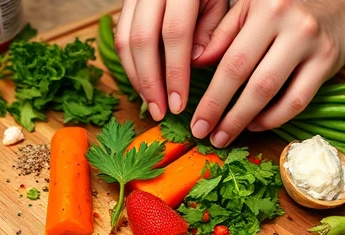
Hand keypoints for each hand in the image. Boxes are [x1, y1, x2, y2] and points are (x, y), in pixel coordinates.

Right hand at [115, 0, 228, 120]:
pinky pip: (121, 36)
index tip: (179, 105)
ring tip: (151, 104)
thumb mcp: (223, 1)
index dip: (175, 73)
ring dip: (136, 78)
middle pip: (142, 40)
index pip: (175, 33)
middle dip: (150, 82)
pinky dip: (130, 65)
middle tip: (160, 113)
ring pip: (125, 39)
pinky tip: (144, 85)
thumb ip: (213, 30)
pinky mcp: (126, 3)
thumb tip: (195, 63)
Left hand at [190, 0, 344, 146]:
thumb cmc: (286, 6)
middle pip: (252, 82)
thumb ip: (223, 34)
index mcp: (266, 8)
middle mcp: (291, 24)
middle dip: (227, 116)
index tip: (197, 122)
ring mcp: (312, 44)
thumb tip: (196, 63)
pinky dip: (274, 118)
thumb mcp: (250, 8)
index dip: (212, 98)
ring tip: (228, 135)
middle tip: (210, 137)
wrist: (340, 0)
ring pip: (274, 93)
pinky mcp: (328, 62)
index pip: (232, 62)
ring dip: (246, 121)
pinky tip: (256, 123)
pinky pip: (298, 101)